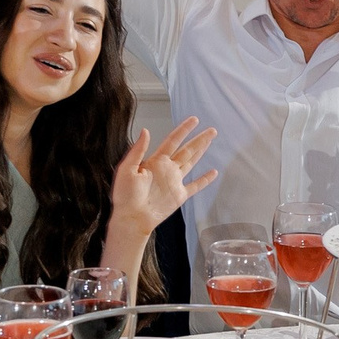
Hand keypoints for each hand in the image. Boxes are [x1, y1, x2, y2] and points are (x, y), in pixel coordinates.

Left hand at [109, 117, 219, 239]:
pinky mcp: (179, 196)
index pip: (173, 141)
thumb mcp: (127, 168)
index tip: (194, 120)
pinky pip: (195, 186)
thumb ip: (138, 150)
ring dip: (201, 151)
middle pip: (187, 150)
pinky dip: (205, 180)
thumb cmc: (125, 195)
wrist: (131, 217)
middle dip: (199, 139)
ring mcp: (174, 182)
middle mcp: (167, 169)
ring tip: (210, 141)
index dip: (184, 130)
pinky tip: (213, 173)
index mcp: (155, 161)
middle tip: (211, 130)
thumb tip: (145, 130)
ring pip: (192, 162)